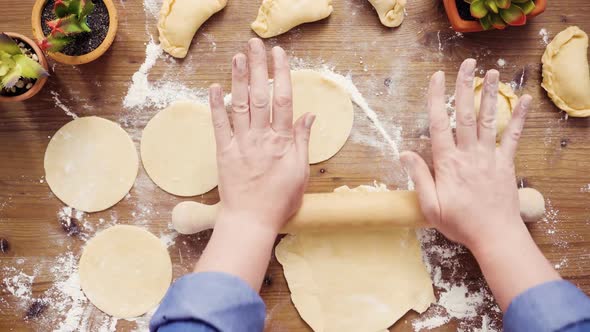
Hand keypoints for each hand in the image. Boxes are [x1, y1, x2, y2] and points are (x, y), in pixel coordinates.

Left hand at [208, 38, 314, 233]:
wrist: (251, 221)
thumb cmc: (280, 200)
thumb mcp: (301, 172)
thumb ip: (302, 141)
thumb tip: (309, 115)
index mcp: (282, 142)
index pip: (283, 101)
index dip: (281, 75)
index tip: (279, 55)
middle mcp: (261, 138)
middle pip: (260, 96)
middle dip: (258, 68)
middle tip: (256, 44)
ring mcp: (241, 144)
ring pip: (240, 106)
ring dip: (238, 79)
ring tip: (238, 56)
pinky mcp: (224, 153)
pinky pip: (219, 126)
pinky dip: (216, 106)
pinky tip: (215, 87)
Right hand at [401, 59, 530, 250]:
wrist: (494, 236)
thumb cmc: (459, 223)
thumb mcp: (430, 205)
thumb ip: (419, 177)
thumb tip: (404, 153)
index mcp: (448, 163)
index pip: (440, 124)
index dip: (437, 99)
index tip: (436, 78)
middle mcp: (469, 154)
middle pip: (466, 115)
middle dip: (465, 87)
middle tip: (467, 64)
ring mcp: (490, 157)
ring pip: (489, 120)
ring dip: (490, 95)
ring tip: (493, 72)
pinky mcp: (506, 164)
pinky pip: (513, 137)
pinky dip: (520, 118)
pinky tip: (525, 101)